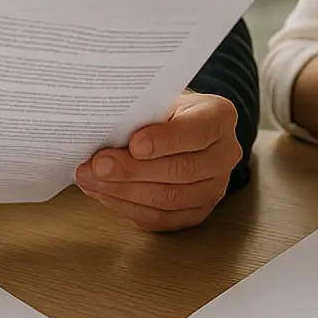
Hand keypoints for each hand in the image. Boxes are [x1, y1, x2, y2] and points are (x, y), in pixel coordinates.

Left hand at [74, 92, 241, 230]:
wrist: (180, 129)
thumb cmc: (166, 111)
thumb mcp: (158, 98)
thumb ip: (142, 112)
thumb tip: (102, 128)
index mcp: (220, 117)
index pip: (197, 131)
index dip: (165, 140)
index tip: (134, 144)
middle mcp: (225, 154)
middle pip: (181, 170)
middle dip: (133, 170)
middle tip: (98, 165)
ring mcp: (214, 187)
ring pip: (169, 198)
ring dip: (124, 191)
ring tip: (92, 179)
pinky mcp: (197, 212)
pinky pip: (161, 218)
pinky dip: (127, 207)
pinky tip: (104, 193)